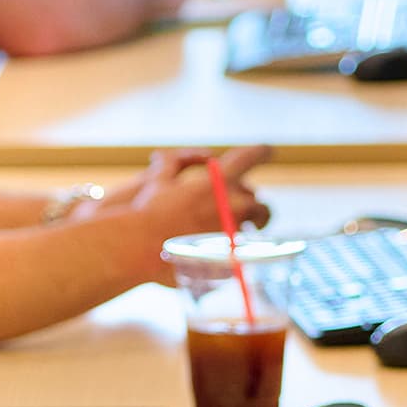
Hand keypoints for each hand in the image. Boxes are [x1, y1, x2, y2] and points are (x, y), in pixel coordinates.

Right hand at [119, 146, 269, 272]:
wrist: (138, 248)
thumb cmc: (146, 212)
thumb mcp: (158, 178)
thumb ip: (179, 162)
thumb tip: (200, 158)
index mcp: (218, 181)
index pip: (250, 158)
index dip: (262, 151)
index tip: (268, 150)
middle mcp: (232, 205)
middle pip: (259, 205)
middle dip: (255, 207)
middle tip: (248, 211)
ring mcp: (234, 233)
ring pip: (252, 232)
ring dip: (246, 229)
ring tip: (234, 234)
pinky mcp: (230, 257)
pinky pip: (241, 252)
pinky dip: (233, 250)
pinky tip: (220, 253)